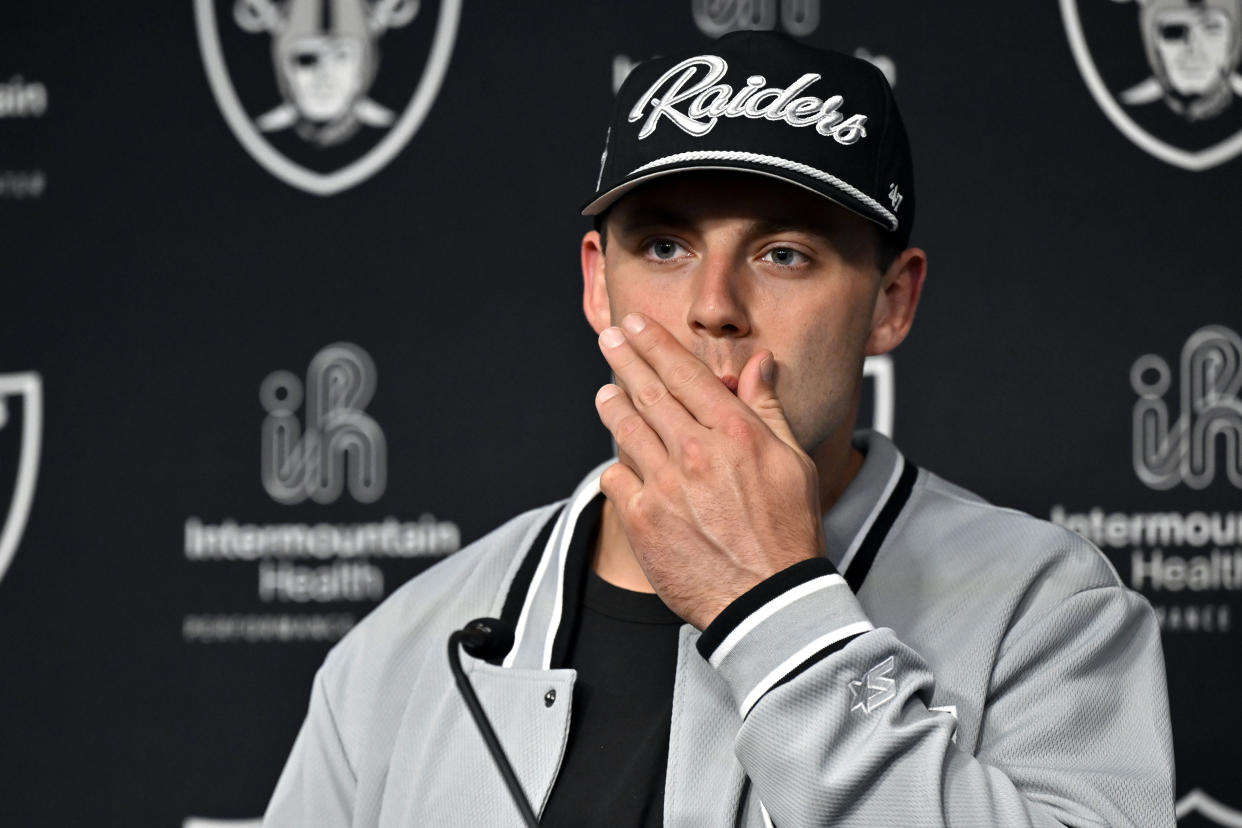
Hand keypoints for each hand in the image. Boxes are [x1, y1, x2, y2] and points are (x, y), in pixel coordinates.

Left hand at [594, 313, 824, 628]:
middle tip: (609, 337)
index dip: (656, 344)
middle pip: (649, 392)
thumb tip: (759, 363)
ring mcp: (665, 486)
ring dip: (612, 405)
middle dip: (625, 358)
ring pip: (626, 429)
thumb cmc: (787, 534)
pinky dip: (617, 467)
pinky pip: (616, 478)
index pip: (686, 374)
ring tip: (606, 392)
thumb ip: (767, 408)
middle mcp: (696, 453)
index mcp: (735, 434)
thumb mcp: (792, 462)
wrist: (767, 601)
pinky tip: (620, 463)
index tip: (637, 325)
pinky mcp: (642, 520)